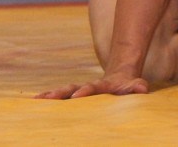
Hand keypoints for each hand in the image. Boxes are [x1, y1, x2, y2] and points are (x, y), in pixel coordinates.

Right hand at [35, 73, 149, 99]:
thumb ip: (137, 86)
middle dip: (61, 93)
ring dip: (51, 96)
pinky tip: (35, 101)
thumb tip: (142, 88)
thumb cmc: (127, 87)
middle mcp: (87, 87)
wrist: (119, 76)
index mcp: (102, 85)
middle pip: (72, 88)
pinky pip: (60, 97)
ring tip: (37, 100)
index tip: (77, 96)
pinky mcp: (74, 95)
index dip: (85, 91)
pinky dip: (48, 98)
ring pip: (63, 92)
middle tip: (49, 98)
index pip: (93, 87)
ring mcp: (79, 90)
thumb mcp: (135, 86)